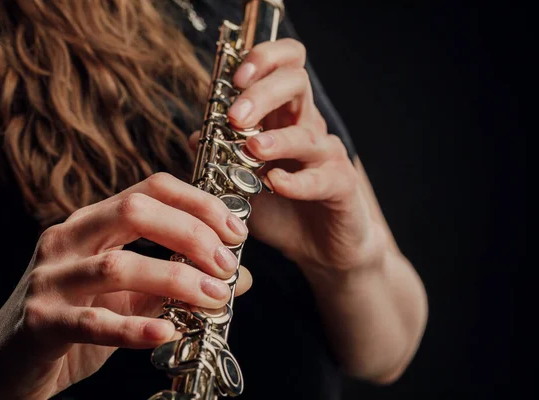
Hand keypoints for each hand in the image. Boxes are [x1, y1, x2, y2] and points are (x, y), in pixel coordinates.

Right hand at [0, 173, 251, 398]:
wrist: (14, 359)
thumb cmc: (81, 315)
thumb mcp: (135, 292)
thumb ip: (180, 279)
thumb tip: (239, 278)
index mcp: (94, 221)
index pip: (151, 188)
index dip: (199, 203)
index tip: (236, 231)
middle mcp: (69, 238)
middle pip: (135, 212)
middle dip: (191, 234)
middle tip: (226, 264)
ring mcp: (50, 277)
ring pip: (117, 265)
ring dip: (175, 280)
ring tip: (213, 298)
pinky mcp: (41, 320)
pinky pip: (93, 321)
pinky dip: (135, 327)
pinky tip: (167, 332)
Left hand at [190, 38, 387, 277]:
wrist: (317, 247)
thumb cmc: (279, 208)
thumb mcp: (240, 181)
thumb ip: (221, 157)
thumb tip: (197, 135)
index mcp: (282, 115)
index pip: (284, 64)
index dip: (264, 59)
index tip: (236, 78)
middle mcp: (306, 125)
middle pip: (296, 82)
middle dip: (263, 93)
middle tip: (236, 118)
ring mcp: (326, 154)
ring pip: (307, 133)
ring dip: (277, 139)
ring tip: (253, 149)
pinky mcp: (341, 184)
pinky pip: (322, 176)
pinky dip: (297, 180)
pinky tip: (277, 183)